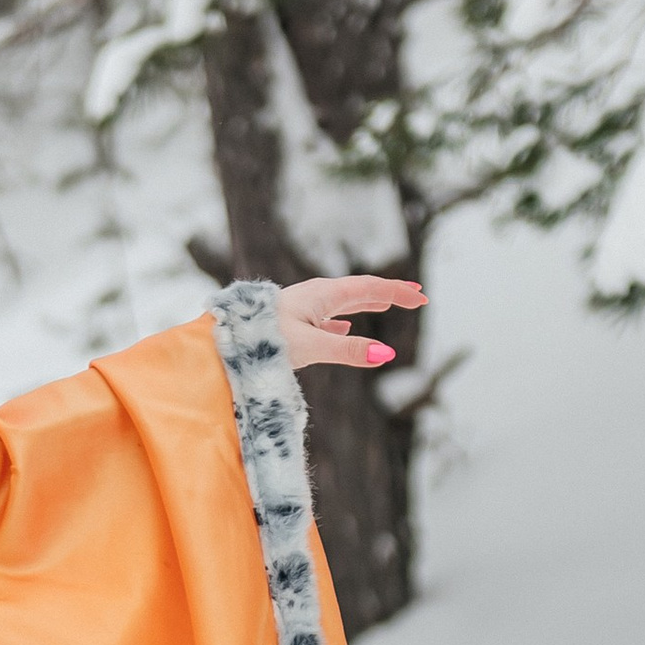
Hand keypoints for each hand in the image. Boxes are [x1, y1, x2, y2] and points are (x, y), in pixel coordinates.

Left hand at [276, 275, 424, 370]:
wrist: (223, 341)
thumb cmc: (262, 340)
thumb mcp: (310, 347)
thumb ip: (348, 351)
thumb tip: (387, 356)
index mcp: (322, 294)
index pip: (369, 288)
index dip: (397, 292)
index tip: (422, 296)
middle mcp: (314, 296)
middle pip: (360, 291)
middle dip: (389, 295)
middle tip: (417, 297)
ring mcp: (301, 309)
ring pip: (342, 303)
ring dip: (367, 304)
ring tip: (386, 305)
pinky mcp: (290, 325)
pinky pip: (324, 319)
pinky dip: (341, 322)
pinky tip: (341, 329)